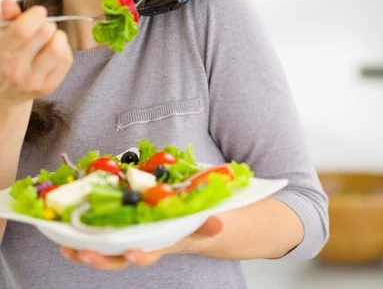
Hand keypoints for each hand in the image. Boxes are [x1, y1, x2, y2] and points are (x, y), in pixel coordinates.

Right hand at [0, 0, 72, 104]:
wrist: (2, 93)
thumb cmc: (2, 57)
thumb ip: (5, 19)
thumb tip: (8, 2)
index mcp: (1, 53)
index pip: (23, 31)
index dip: (35, 16)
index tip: (38, 12)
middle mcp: (15, 70)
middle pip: (45, 34)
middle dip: (47, 24)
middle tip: (42, 27)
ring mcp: (33, 81)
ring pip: (59, 48)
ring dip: (58, 37)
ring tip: (50, 38)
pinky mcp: (48, 87)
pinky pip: (66, 60)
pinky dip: (64, 50)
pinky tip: (53, 50)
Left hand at [60, 215, 222, 269]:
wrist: (187, 226)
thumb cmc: (191, 221)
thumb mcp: (201, 221)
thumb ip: (207, 224)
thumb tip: (218, 224)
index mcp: (162, 243)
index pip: (153, 252)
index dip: (143, 255)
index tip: (135, 254)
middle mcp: (143, 246)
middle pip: (120, 260)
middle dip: (103, 259)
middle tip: (87, 253)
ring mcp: (129, 241)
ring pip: (105, 254)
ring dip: (85, 252)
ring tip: (68, 247)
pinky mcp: (119, 231)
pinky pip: (98, 239)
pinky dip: (83, 238)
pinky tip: (66, 234)